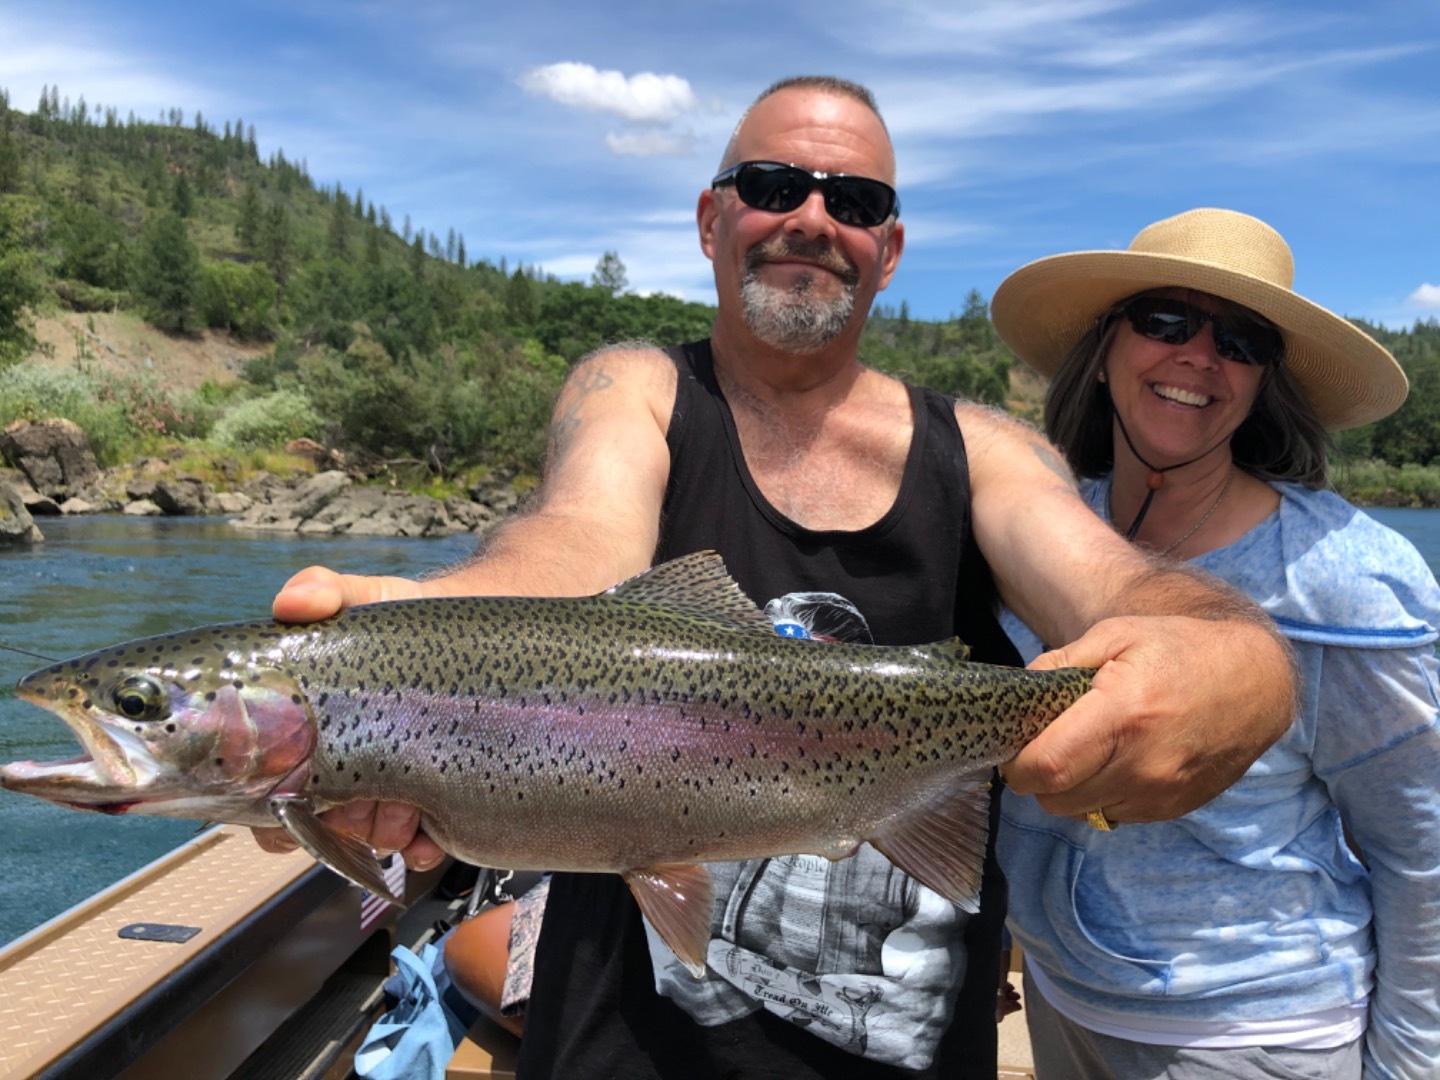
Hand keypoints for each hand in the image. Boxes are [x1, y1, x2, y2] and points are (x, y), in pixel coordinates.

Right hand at [258, 568, 440, 861]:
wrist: (479, 631)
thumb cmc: (403, 621)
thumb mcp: (363, 599)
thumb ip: (323, 592)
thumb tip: (293, 601)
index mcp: (304, 739)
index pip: (263, 798)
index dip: (272, 809)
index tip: (300, 789)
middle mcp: (338, 774)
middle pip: (317, 829)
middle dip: (339, 820)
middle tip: (367, 794)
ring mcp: (386, 792)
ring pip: (369, 840)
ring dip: (384, 830)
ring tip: (408, 801)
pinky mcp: (434, 802)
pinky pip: (419, 848)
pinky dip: (423, 847)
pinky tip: (433, 831)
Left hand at [1005, 614, 1292, 822]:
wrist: (1253, 680)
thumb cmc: (1177, 649)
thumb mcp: (1115, 635)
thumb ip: (1059, 664)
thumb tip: (1019, 695)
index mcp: (1122, 715)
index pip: (1046, 768)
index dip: (1018, 764)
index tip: (1015, 747)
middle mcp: (1143, 765)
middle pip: (1056, 798)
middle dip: (1038, 778)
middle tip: (1046, 746)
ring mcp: (1162, 793)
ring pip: (1081, 812)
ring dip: (1069, 789)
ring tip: (1083, 751)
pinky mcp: (1175, 808)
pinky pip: (1113, 815)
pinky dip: (1101, 795)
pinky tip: (1115, 762)